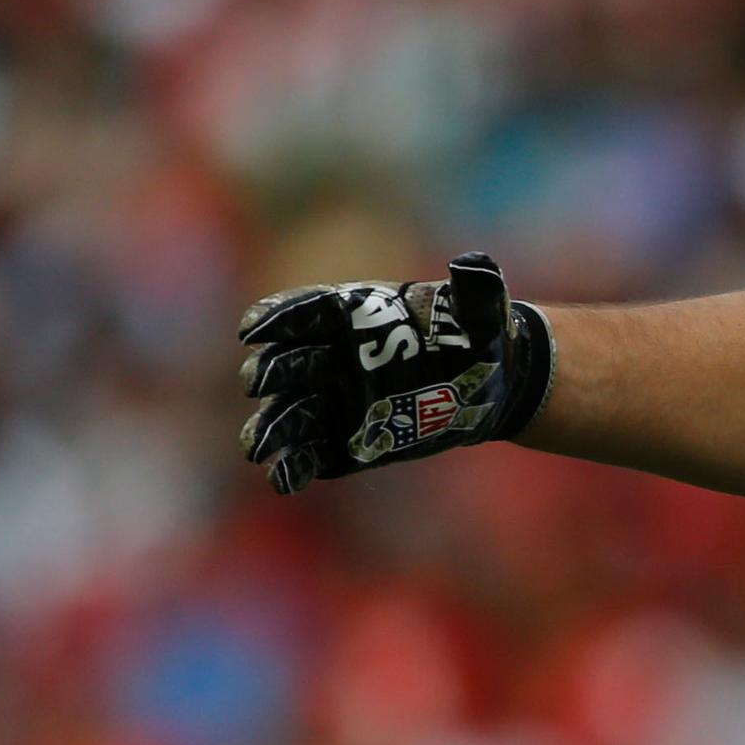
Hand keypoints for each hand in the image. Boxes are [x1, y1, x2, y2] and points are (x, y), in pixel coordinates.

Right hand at [236, 252, 553, 493]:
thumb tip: (477, 264)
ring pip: (292, 413)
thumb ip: (476, 289)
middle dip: (270, 372)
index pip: (306, 311)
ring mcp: (337, 400)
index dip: (277, 317)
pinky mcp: (347, 440)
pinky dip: (294, 466)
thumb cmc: (478, 337)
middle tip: (257, 382)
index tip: (252, 327)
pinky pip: (312, 454)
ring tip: (256, 447)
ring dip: (270, 428)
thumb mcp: (483, 311)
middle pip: (288, 363)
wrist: (491, 383)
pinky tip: (282, 480)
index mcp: (355, 315)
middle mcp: (335, 356)